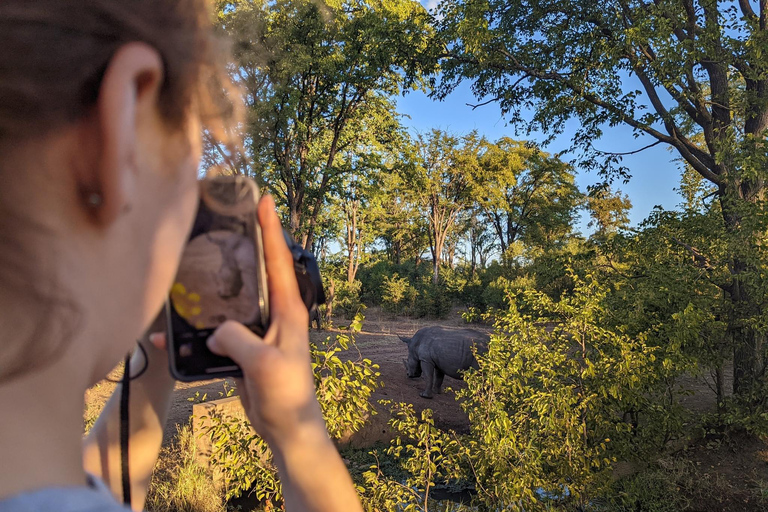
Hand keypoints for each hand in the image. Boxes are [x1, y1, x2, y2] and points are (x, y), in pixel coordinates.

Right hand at [206, 195, 324, 446]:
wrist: (285, 426)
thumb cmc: (286, 392)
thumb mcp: (262, 363)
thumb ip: (236, 338)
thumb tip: (212, 330)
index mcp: (288, 310)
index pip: (279, 260)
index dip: (271, 228)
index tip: (265, 198)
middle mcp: (274, 314)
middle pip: (253, 272)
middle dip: (240, 246)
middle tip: (221, 221)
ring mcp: (257, 331)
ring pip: (229, 301)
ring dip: (208, 291)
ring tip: (184, 272)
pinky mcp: (242, 348)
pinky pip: (216, 332)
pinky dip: (193, 333)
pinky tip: (167, 337)